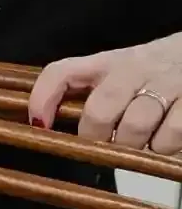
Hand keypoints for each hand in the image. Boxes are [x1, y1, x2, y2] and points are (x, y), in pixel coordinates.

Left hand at [28, 33, 181, 152]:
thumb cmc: (159, 69)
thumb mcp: (124, 70)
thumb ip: (96, 92)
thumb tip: (52, 125)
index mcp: (109, 62)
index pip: (63, 71)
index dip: (43, 98)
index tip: (39, 125)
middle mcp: (134, 68)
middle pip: (99, 109)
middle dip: (96, 136)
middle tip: (105, 144)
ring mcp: (165, 82)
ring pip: (134, 126)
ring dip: (132, 145)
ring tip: (139, 143)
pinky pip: (169, 135)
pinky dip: (163, 147)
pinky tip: (164, 140)